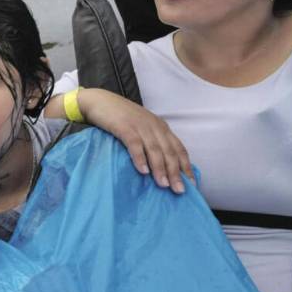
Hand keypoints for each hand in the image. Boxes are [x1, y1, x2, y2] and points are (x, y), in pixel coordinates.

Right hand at [77, 88, 193, 193]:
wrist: (100, 101)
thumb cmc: (120, 117)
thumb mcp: (141, 127)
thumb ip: (151, 141)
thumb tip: (158, 167)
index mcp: (161, 127)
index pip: (179, 149)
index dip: (186, 166)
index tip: (192, 184)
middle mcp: (154, 126)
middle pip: (169, 152)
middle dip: (176, 172)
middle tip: (180, 190)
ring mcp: (140, 126)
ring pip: (155, 150)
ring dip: (160, 168)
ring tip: (164, 185)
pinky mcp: (124, 127)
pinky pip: (135, 144)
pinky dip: (140, 158)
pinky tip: (143, 171)